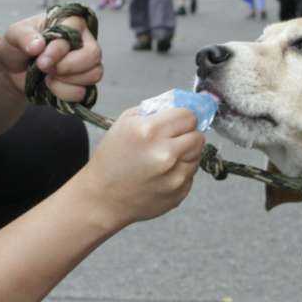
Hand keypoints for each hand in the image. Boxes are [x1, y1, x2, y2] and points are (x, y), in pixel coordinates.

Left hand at [0, 12, 102, 101]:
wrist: (13, 71)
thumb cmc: (17, 47)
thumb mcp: (13, 35)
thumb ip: (23, 36)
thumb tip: (39, 46)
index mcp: (71, 22)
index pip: (77, 34)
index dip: (60, 50)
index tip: (40, 60)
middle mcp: (84, 41)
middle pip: (93, 55)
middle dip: (67, 67)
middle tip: (44, 68)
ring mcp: (87, 64)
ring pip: (94, 74)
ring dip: (66, 81)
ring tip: (47, 78)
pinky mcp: (84, 83)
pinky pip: (84, 92)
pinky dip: (65, 94)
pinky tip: (51, 87)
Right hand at [80, 107, 205, 224]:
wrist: (102, 198)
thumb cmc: (111, 158)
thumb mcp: (125, 123)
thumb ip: (155, 109)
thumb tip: (182, 103)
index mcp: (149, 131)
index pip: (188, 115)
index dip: (182, 116)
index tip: (177, 121)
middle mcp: (165, 154)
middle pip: (198, 135)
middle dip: (187, 134)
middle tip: (172, 139)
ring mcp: (175, 176)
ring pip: (198, 155)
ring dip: (186, 153)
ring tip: (164, 157)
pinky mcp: (179, 193)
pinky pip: (191, 174)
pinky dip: (181, 171)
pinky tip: (161, 174)